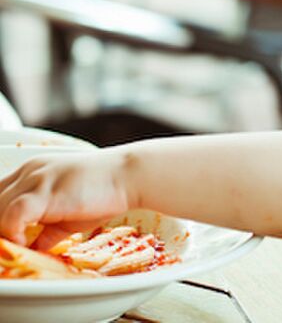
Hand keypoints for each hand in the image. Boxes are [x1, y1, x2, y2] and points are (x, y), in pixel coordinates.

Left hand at [0, 149, 132, 249]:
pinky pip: (13, 214)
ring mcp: (37, 178)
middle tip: (10, 247)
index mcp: (32, 172)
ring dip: (3, 233)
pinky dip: (13, 233)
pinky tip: (26, 242)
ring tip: (17, 248)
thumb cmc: (105, 191)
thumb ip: (46, 229)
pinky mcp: (46, 191)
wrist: (129, 175)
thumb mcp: (68, 213)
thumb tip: (32, 249)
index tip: (7, 240)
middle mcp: (29, 171)